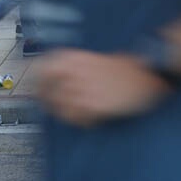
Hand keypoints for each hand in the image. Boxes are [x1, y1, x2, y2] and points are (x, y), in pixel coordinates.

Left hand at [36, 50, 171, 126]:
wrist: (146, 74)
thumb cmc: (121, 69)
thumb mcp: (91, 61)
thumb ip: (71, 70)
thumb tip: (51, 85)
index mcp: (73, 58)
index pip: (40, 69)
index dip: (34, 81)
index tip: (36, 90)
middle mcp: (74, 72)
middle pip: (45, 92)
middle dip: (46, 101)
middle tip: (53, 108)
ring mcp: (83, 89)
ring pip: (61, 109)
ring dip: (69, 114)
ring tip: (82, 113)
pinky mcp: (93, 105)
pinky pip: (78, 119)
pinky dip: (83, 121)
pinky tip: (93, 118)